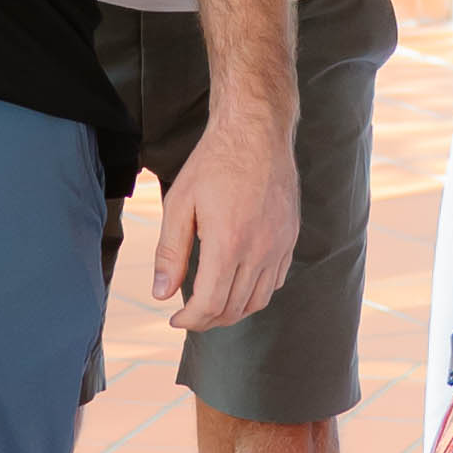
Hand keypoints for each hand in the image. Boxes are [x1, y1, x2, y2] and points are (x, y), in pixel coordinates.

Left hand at [152, 94, 298, 327]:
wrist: (256, 132)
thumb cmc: (213, 163)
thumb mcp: (179, 203)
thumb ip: (170, 253)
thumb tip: (162, 294)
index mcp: (228, 243)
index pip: (210, 304)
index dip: (190, 320)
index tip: (175, 318)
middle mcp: (259, 250)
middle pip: (234, 308)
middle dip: (207, 320)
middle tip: (188, 314)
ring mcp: (279, 245)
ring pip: (258, 300)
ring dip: (232, 311)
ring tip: (210, 305)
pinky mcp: (290, 238)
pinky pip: (276, 281)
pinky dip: (255, 293)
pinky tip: (237, 284)